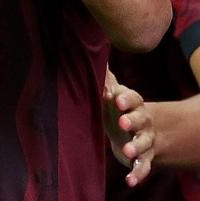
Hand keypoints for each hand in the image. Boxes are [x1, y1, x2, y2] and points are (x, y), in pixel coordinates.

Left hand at [102, 69, 154, 186]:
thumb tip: (93, 57)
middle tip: (122, 122)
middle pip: (140, 120)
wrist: (139, 131)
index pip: (134, 99)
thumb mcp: (115, 94)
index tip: (116, 98)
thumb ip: (106, 80)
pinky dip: (137, 174)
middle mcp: (142, 122)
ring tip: (126, 151)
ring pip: (143, 144)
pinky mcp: (144, 158)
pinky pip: (143, 167)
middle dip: (132, 121)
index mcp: (134, 105)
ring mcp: (145, 140)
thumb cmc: (121, 109)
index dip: (126, 99)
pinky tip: (130, 181)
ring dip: (135, 147)